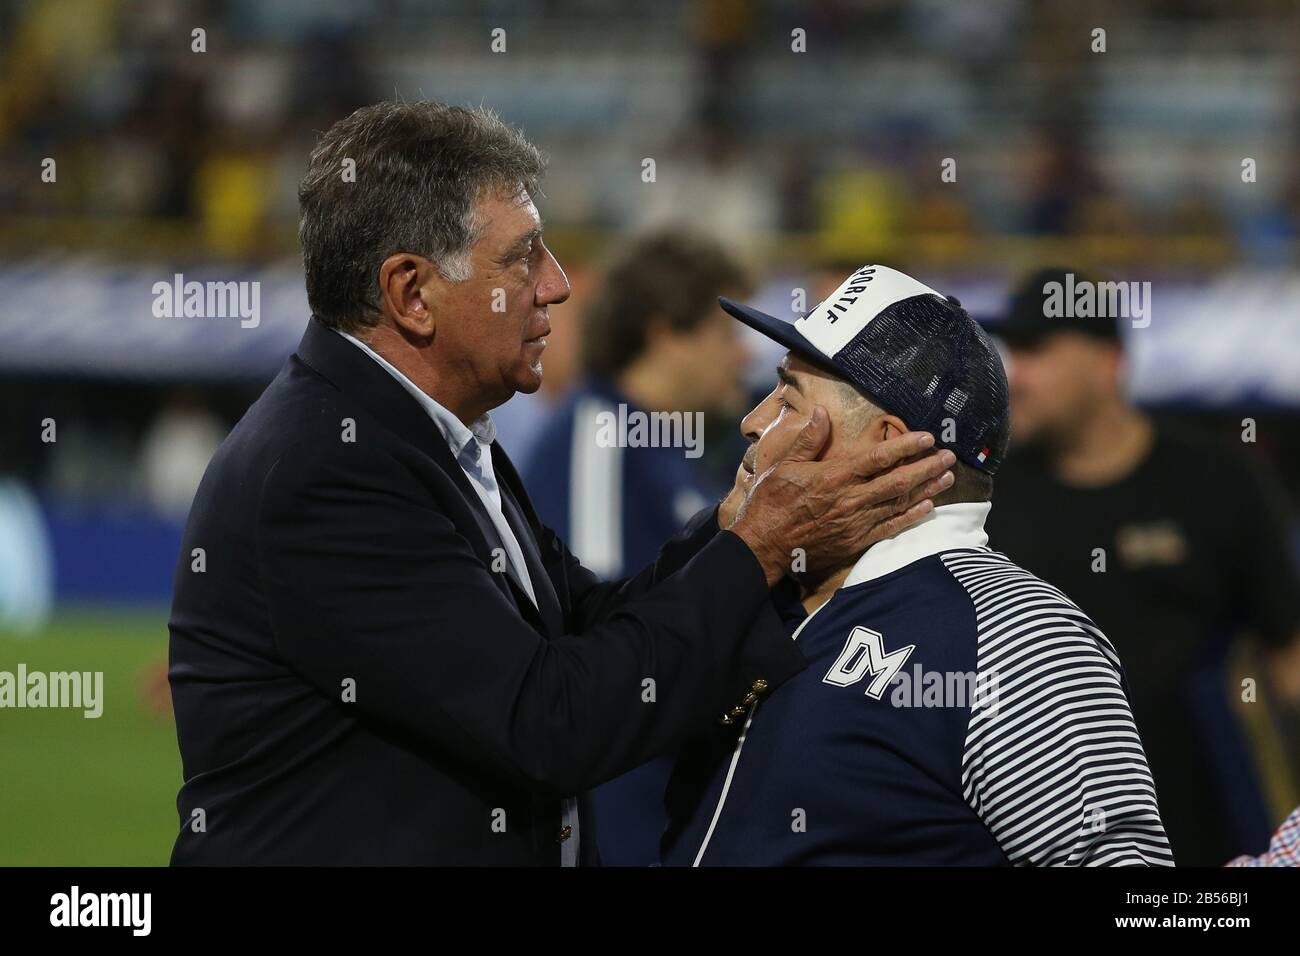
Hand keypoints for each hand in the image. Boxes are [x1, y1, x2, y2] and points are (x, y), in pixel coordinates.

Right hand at [729, 407, 954, 585]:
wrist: (764, 545)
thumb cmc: (770, 502)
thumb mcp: (784, 465)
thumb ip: (808, 440)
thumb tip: (822, 412)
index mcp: (835, 476)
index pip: (878, 457)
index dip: (906, 446)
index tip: (927, 437)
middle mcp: (851, 499)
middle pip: (898, 480)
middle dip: (926, 466)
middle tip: (950, 456)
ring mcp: (856, 521)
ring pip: (899, 502)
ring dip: (926, 489)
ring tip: (948, 477)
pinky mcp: (855, 540)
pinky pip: (890, 527)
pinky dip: (910, 517)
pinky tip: (927, 508)